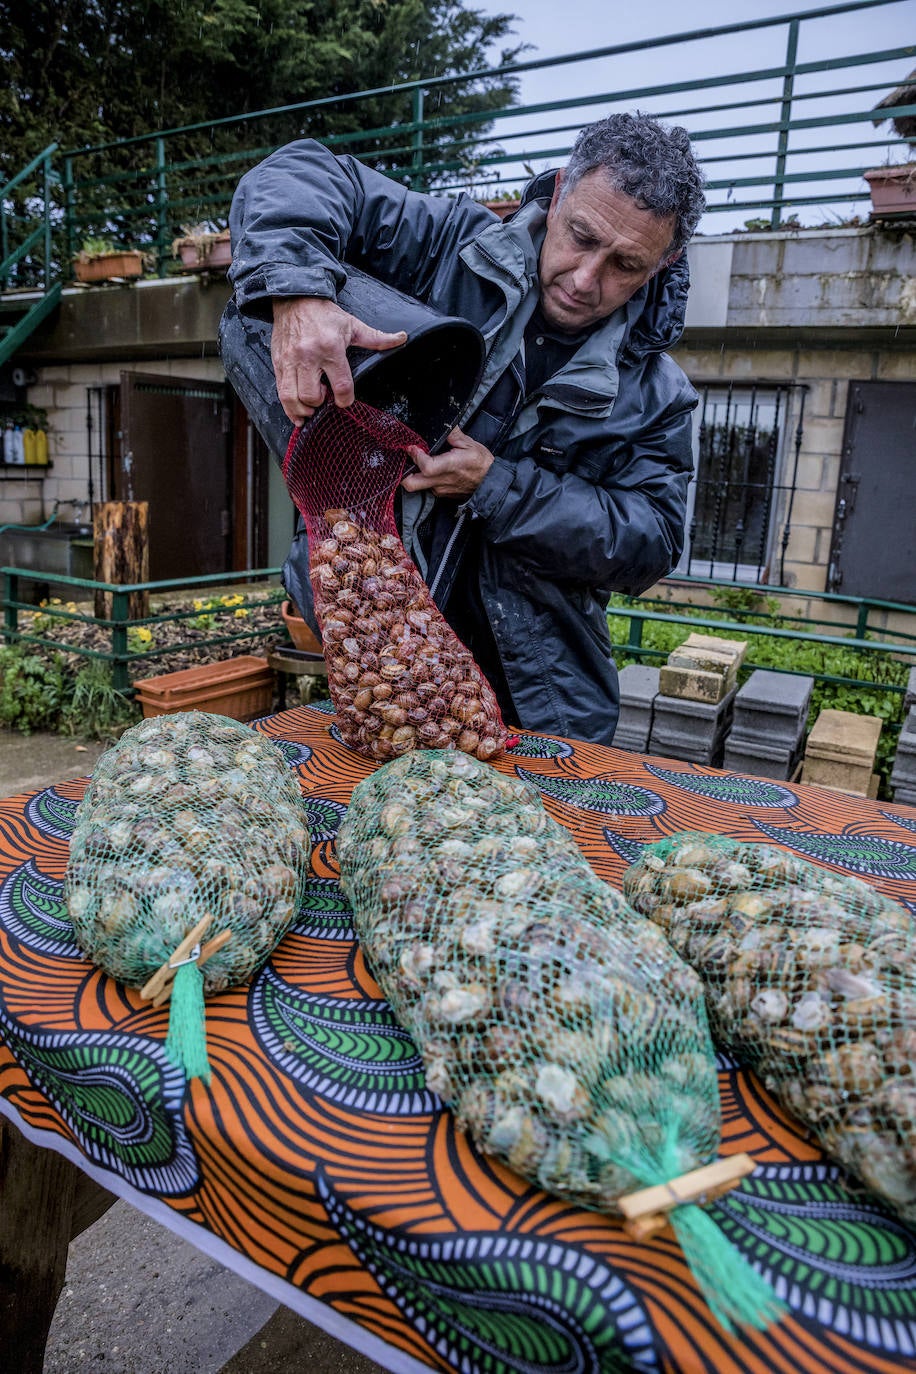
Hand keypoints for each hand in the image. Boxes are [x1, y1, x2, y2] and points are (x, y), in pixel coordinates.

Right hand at [271, 296, 406, 423]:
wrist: (295, 298)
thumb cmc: (324, 314)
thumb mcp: (352, 324)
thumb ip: (376, 337)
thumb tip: (401, 338)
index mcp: (330, 347)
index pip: (341, 385)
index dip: (345, 400)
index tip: (345, 401)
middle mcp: (308, 356)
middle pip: (313, 396)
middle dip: (321, 404)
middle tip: (326, 398)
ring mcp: (290, 361)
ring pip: (293, 398)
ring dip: (303, 409)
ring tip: (311, 407)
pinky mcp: (278, 363)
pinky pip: (281, 393)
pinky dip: (289, 407)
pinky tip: (298, 412)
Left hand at [401, 427, 493, 497]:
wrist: (490, 482)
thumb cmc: (482, 463)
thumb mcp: (470, 443)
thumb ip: (453, 433)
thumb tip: (443, 423)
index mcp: (451, 466)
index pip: (426, 466)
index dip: (415, 456)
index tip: (412, 447)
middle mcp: (443, 481)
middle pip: (411, 484)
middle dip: (402, 473)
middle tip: (406, 460)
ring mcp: (440, 490)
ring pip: (417, 486)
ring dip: (414, 475)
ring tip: (418, 463)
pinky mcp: (441, 495)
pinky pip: (427, 488)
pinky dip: (424, 479)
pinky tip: (430, 470)